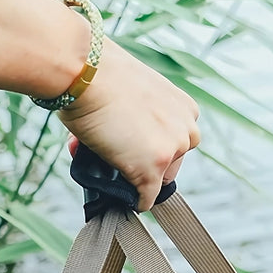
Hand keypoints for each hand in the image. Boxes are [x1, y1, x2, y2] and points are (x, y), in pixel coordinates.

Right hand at [59, 38, 199, 210]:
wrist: (86, 71)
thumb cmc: (100, 75)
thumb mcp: (134, 93)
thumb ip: (139, 117)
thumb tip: (119, 137)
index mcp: (186, 108)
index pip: (178, 141)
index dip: (154, 146)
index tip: (136, 146)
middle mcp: (185, 130)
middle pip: (173, 164)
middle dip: (148, 163)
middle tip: (121, 156)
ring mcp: (170, 151)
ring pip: (159, 181)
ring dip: (139, 179)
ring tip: (111, 167)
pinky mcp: (152, 170)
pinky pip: (146, 198)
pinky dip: (134, 200)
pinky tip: (122, 195)